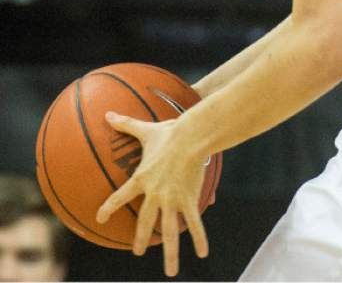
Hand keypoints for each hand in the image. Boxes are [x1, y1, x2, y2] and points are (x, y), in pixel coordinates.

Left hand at [96, 113, 208, 276]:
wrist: (191, 137)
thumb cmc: (170, 131)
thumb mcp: (146, 129)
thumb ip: (126, 124)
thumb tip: (107, 113)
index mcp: (141, 179)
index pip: (119, 197)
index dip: (108, 208)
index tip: (99, 218)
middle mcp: (154, 195)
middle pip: (145, 222)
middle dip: (141, 239)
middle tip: (138, 251)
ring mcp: (171, 200)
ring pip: (169, 232)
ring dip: (170, 253)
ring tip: (170, 272)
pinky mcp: (188, 200)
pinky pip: (193, 223)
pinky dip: (199, 238)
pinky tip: (203, 253)